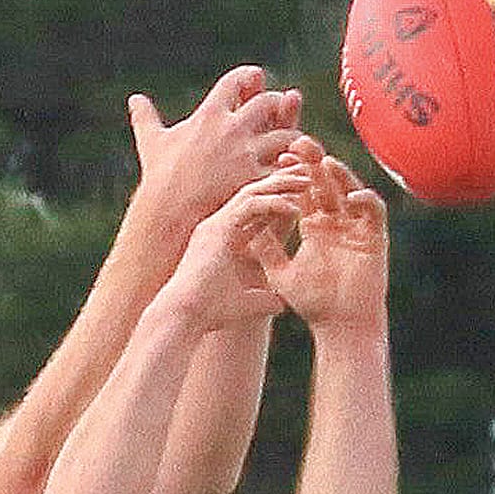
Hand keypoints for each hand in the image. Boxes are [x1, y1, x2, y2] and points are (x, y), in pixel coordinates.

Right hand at [128, 67, 303, 237]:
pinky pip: (285, 168)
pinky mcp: (256, 179)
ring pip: (286, 134)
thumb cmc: (159, 179)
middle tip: (279, 109)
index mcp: (210, 114)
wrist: (168, 215)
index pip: (238, 80)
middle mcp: (232, 128)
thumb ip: (145, 118)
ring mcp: (246, 154)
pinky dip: (293, 167)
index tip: (256, 78)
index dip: (249, 76)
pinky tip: (296, 170)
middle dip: (276, 103)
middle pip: (268, 101)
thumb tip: (134, 100)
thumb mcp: (152, 143)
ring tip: (293, 142)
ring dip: (291, 136)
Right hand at [161, 162, 315, 333]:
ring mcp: (215, 224)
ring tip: (308, 181)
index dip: (280, 201)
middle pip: (254, 193)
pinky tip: (295, 207)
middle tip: (309, 177)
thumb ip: (263, 299)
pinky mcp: (217, 228)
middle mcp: (217, 226)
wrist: (185, 317)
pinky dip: (273, 203)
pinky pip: (250, 205)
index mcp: (223, 239)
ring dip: (282, 185)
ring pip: (252, 192)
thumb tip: (281, 304)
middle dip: (282, 183)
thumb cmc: (209, 314)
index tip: (306, 198)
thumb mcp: (247, 303)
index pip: (256, 210)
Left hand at [246, 147, 388, 336]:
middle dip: (314, 162)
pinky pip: (373, 211)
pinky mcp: (375, 237)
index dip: (294, 173)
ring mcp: (357, 226)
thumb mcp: (281, 274)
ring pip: (349, 190)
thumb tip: (244, 229)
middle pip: (326, 183)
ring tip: (325, 162)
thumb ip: (266, 250)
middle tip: (300, 142)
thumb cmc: (314, 304)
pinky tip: (350, 196)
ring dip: (339, 175)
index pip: (304, 191)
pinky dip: (364, 200)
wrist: (341, 326)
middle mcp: (337, 221)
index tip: (280, 157)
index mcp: (315, 226)